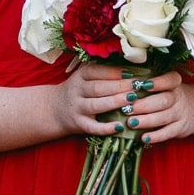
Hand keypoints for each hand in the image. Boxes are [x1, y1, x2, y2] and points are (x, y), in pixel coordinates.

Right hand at [53, 65, 193, 143]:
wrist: (55, 109)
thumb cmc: (80, 90)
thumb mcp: (85, 76)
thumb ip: (103, 71)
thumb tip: (133, 67)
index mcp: (80, 75)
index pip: (97, 71)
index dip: (115, 72)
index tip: (133, 73)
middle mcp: (77, 90)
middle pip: (99, 87)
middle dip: (119, 86)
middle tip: (138, 86)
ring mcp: (77, 108)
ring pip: (96, 105)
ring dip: (115, 102)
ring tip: (132, 100)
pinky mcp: (79, 124)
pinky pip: (93, 127)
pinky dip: (107, 128)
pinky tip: (120, 126)